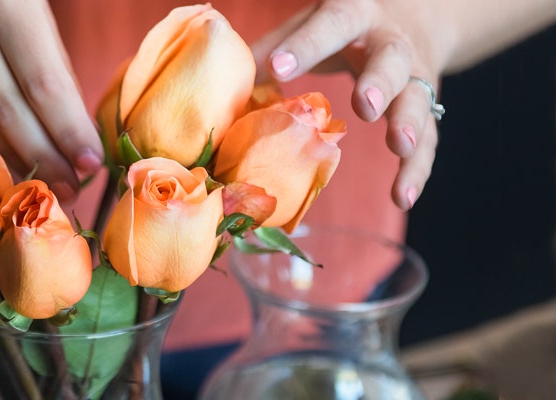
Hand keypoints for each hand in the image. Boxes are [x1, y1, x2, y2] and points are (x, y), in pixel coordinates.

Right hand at [0, 0, 103, 200]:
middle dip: (43, 156)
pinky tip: (0, 155)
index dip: (68, 129)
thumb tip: (69, 121)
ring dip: (9, 155)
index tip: (91, 163)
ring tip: (42, 180)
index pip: (42, 82)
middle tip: (71, 187)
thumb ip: (48, 49)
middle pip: (5, 108)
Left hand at [251, 0, 450, 209]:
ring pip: (417, 100)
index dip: (305, 47)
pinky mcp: (426, 109)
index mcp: (353, 15)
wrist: (418, 14)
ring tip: (399, 148)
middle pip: (390, 61)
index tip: (278, 67)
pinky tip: (402, 199)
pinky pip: (429, 141)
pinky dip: (416, 171)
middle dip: (378, 82)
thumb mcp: (310, 23)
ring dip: (409, 125)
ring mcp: (414, 76)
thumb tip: (223, 87)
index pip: (330, 27)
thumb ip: (272, 49)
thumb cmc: (344, 25)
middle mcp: (390, 42)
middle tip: (363, 105)